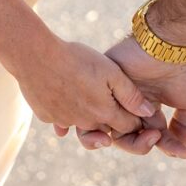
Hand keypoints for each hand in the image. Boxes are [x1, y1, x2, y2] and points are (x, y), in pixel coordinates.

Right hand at [12, 39, 154, 138]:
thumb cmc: (77, 59)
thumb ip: (131, 95)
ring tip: (90, 100)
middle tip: (114, 102)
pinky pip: (61, 120)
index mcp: (104, 112)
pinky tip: (67, 97)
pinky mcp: (47, 116)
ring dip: (90, 118)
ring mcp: (64, 121)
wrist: (36, 56)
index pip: (129, 126)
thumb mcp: (111, 72)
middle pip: (106, 129)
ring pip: (83, 125)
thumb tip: (149, 113)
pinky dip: (67, 112)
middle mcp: (85, 122)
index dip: (137, 120)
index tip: (140, 112)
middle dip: (114, 122)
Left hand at [68, 36, 185, 158]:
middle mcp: (128, 101)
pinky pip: (91, 108)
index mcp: (146, 105)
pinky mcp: (103, 82)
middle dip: (140, 145)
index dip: (162, 145)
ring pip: (107, 127)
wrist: (175, 43)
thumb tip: (180, 150)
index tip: (180, 152)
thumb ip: (184, 127)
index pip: (146, 134)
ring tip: (145, 138)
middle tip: (154, 138)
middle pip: (125, 136)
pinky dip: (100, 126)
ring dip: (124, 142)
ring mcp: (115, 92)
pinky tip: (116, 132)